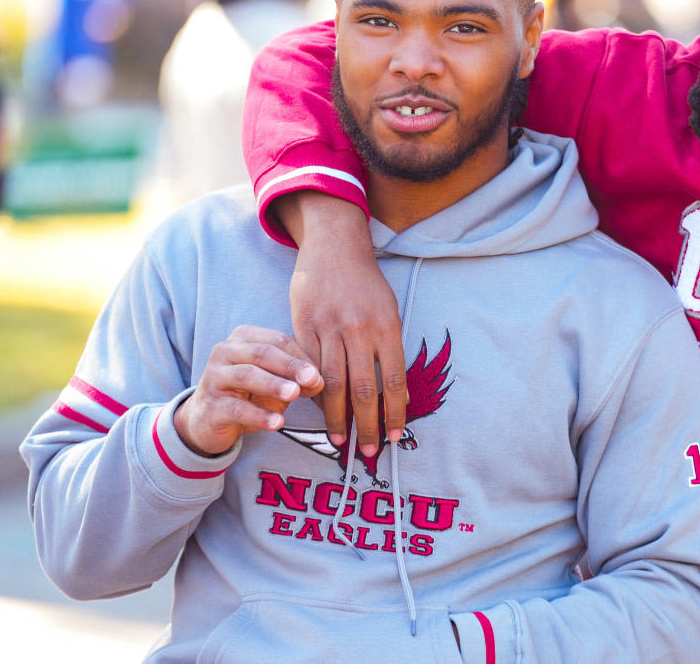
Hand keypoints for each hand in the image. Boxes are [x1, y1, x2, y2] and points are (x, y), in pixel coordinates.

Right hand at [174, 326, 321, 456]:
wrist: (208, 420)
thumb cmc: (247, 394)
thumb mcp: (274, 383)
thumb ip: (295, 378)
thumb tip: (319, 382)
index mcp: (243, 337)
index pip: (277, 340)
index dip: (301, 356)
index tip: (319, 374)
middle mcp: (225, 351)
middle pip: (262, 353)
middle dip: (290, 366)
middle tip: (312, 378)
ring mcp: (214, 377)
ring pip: (246, 375)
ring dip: (273, 384)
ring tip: (294, 394)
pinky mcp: (210, 405)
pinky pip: (237, 408)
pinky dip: (259, 415)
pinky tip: (277, 423)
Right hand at [278, 193, 408, 459]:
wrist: (334, 247)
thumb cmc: (366, 283)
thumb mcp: (389, 311)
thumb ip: (390, 349)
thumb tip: (395, 393)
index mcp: (387, 326)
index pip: (394, 380)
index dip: (395, 413)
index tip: (395, 436)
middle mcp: (359, 329)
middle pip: (362, 389)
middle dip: (366, 426)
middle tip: (368, 452)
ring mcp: (329, 328)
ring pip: (332, 384)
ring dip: (337, 418)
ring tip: (341, 441)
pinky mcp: (304, 327)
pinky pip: (309, 368)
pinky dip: (316, 394)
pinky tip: (320, 411)